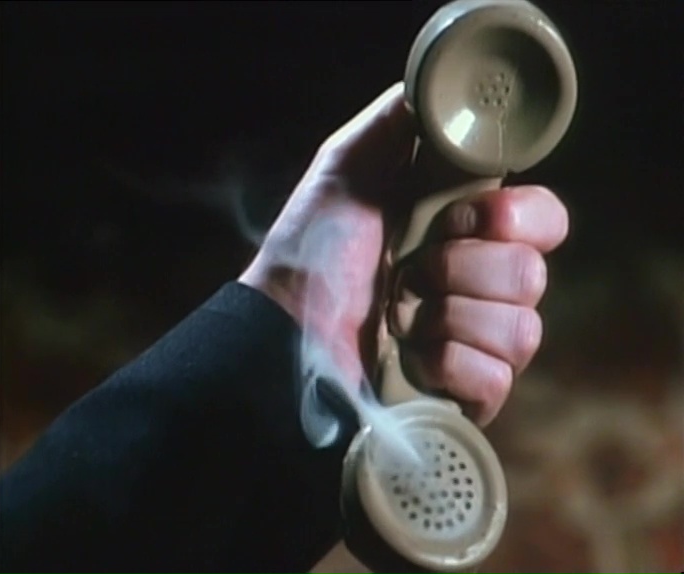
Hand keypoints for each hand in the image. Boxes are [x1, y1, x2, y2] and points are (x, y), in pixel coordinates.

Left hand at [240, 83, 567, 425]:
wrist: (284, 331)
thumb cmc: (312, 252)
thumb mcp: (345, 170)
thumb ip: (396, 124)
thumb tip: (443, 88)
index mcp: (466, 233)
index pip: (546, 220)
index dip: (515, 217)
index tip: (459, 218)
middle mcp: (480, 286)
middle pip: (534, 275)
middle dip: (462, 270)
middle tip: (410, 272)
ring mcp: (476, 343)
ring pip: (523, 331)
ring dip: (450, 318)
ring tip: (400, 317)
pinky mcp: (467, 393)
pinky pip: (497, 379)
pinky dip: (448, 365)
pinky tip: (412, 359)